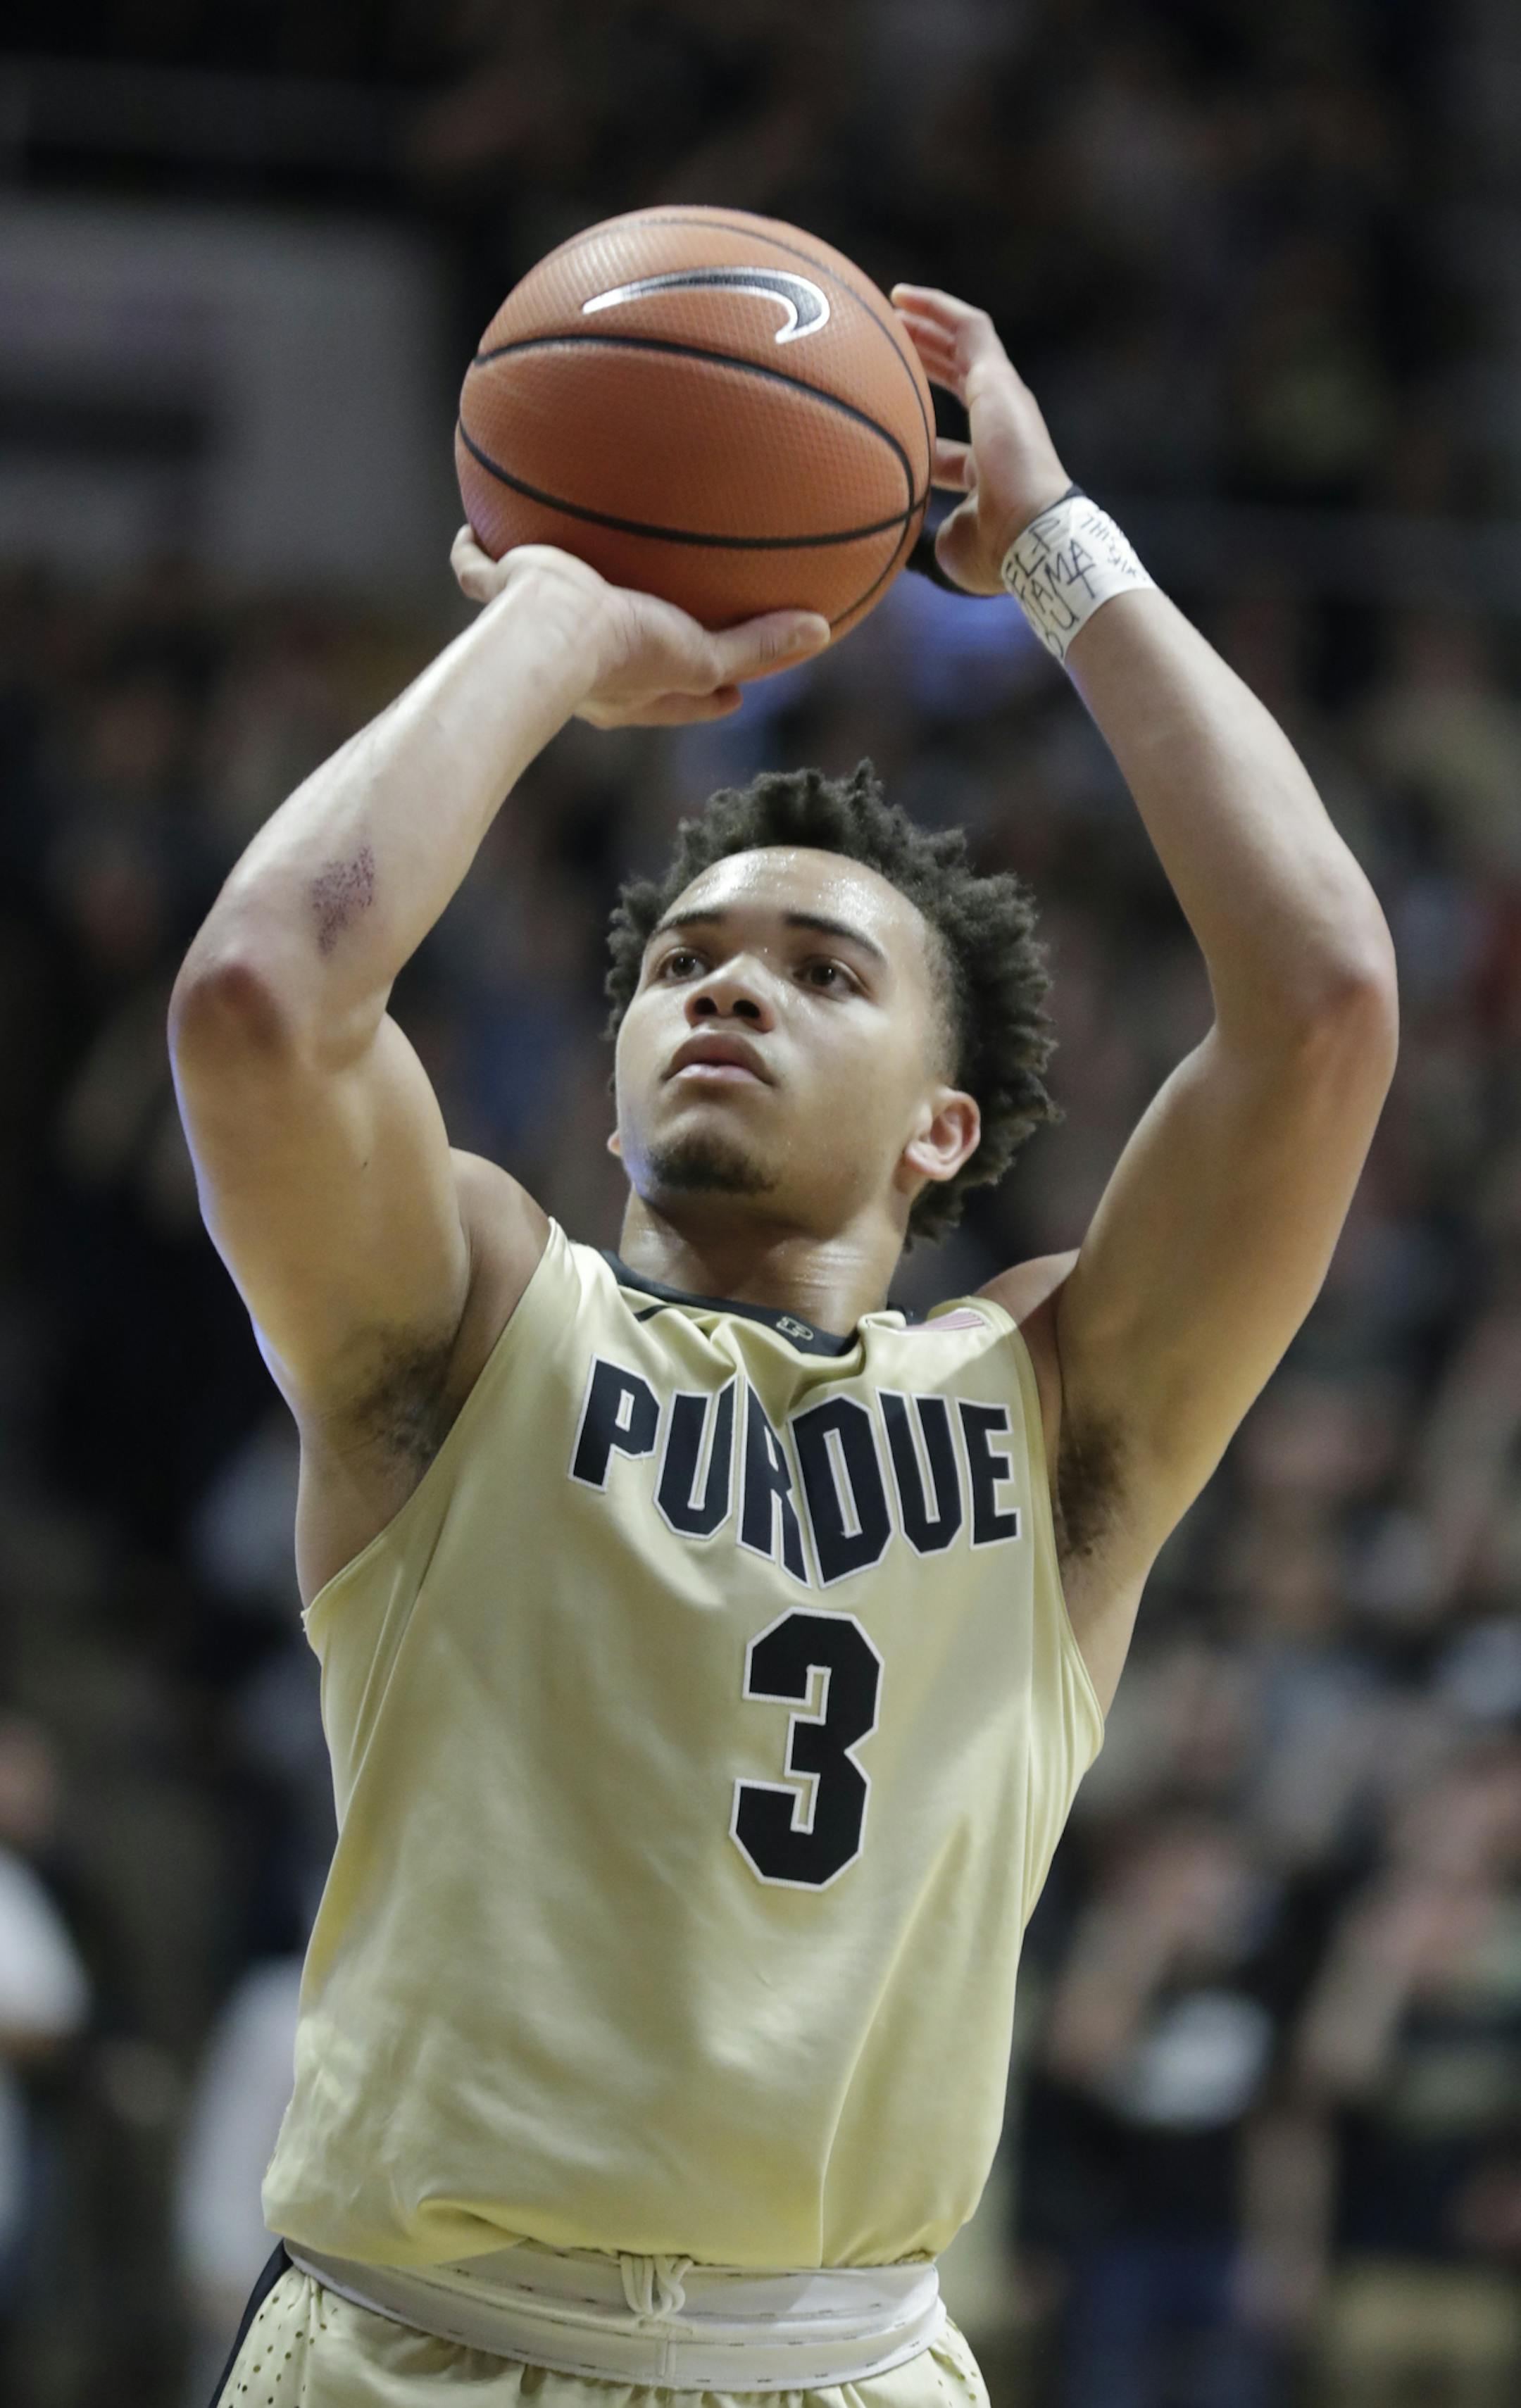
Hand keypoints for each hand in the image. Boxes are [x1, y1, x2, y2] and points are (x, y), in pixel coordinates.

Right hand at [450, 529, 829, 726]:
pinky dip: (472, 552)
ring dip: (554, 596)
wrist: (549, 634)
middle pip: (612, 661)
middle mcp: (580, 669)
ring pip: (546, 612)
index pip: (676, 700)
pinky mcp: (499, 589)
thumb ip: (757, 646)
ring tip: (565, 569)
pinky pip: (478, 569)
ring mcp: (533, 627)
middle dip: (636, 647)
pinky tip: (470, 531)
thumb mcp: (699, 657)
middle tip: (668, 632)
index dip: (706, 698)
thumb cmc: (623, 654)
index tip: (734, 694)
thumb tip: (822, 630)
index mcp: (627, 692)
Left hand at [890, 285, 1070, 595]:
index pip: (951, 445)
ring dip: (929, 323)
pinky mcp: (999, 380)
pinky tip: (905, 297)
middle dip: (925, 358)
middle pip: (959, 379)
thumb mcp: (950, 541)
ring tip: (893, 304)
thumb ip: (925, 530)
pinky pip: (971, 327)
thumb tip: (894, 531)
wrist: (1033, 536)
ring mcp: (1003, 399)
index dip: (920, 428)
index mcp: (989, 468)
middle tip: (889, 339)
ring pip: (965, 344)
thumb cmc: (996, 549)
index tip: (887, 420)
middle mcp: (1000, 426)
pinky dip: (938, 308)